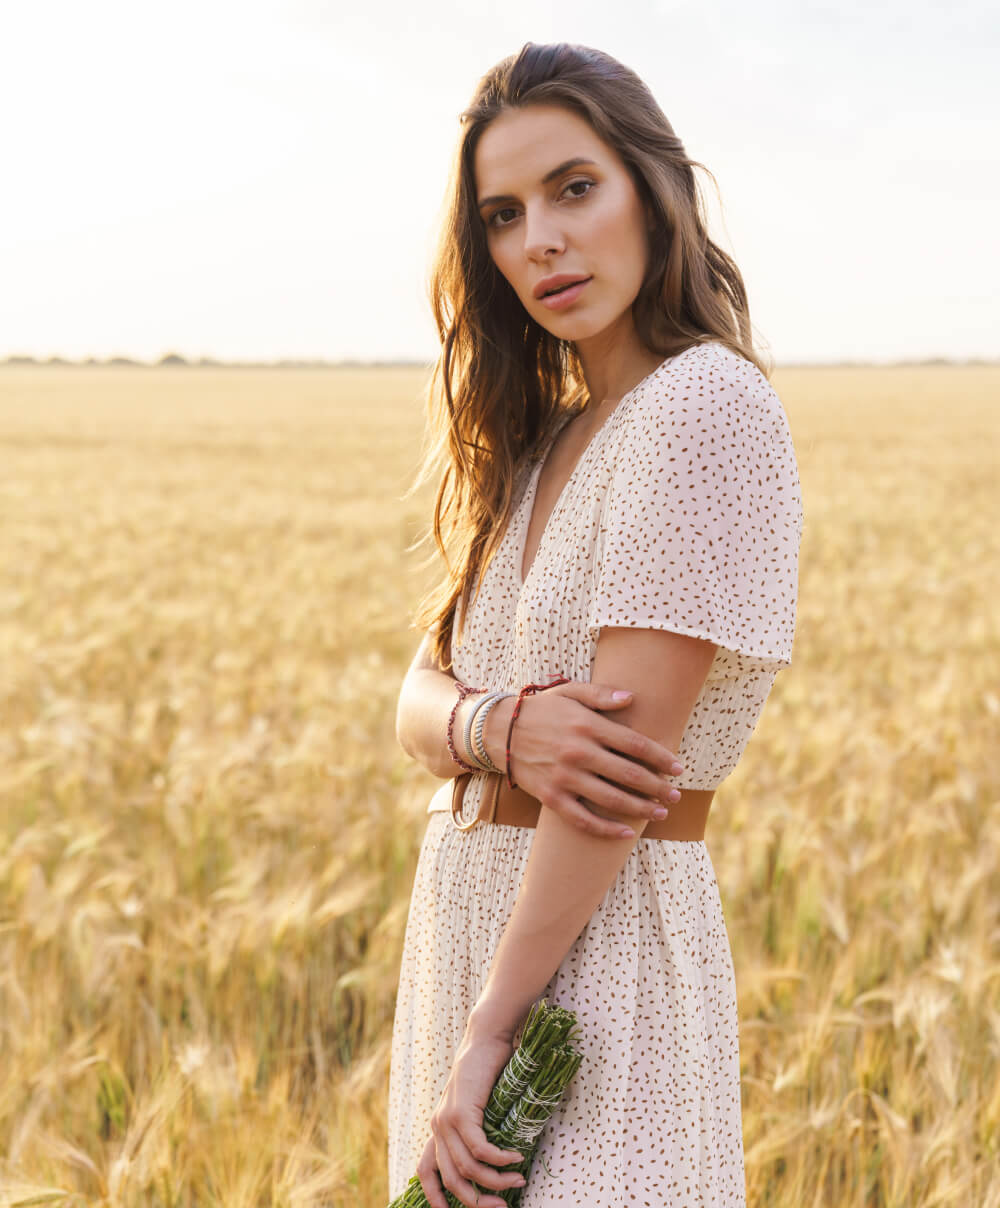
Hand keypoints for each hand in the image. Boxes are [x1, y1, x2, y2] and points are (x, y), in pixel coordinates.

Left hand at [416, 1024, 526, 1207]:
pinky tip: (515, 1158)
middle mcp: (437, 1127)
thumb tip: (496, 1167)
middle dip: (478, 1202)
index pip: (425, 1173)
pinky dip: (499, 1159)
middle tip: (504, 1207)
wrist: (486, 1039)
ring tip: (518, 1179)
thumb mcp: (479, 1109)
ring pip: (469, 1168)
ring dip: (496, 1180)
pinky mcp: (462, 1111)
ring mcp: (447, 1119)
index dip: (435, 1200)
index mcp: (438, 1129)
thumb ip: (478, 1133)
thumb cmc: (488, 1073)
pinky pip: (480, 1148)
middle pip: (453, 1180)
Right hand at [483, 681, 685, 837]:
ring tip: (660, 813)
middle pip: (628, 774)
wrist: (499, 732)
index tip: (678, 768)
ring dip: (640, 809)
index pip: (634, 744)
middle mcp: (578, 753)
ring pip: (611, 799)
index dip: (660, 758)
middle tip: (676, 795)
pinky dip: (605, 829)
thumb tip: (632, 698)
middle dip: (658, 787)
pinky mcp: (551, 797)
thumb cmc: (541, 710)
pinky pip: (583, 819)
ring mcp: (564, 777)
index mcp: (587, 725)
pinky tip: (624, 833)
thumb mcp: (569, 692)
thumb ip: (601, 695)